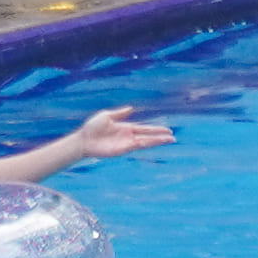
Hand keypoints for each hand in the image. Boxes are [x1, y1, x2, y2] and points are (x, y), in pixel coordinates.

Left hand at [56, 108, 171, 165]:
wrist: (83, 140)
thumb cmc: (92, 127)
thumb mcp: (106, 116)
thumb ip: (119, 113)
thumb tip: (131, 108)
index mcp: (126, 127)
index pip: (145, 129)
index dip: (156, 129)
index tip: (167, 129)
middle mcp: (128, 136)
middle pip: (148, 136)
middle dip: (160, 137)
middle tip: (173, 137)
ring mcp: (126, 144)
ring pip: (146, 142)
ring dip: (157, 142)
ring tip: (169, 141)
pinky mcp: (122, 150)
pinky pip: (137, 146)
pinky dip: (147, 144)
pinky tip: (153, 142)